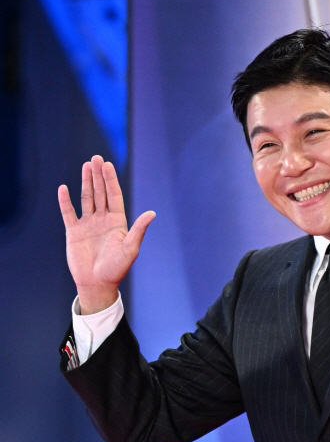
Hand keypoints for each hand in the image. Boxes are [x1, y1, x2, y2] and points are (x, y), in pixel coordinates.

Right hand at [58, 155, 155, 312]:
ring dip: (86, 182)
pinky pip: (69, 213)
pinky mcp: (74, 232)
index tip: (107, 164)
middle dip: (98, 175)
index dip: (110, 180)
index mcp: (118, 223)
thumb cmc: (117, 269)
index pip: (114, 196)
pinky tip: (64, 188)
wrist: (97, 284)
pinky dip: (65, 201)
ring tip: (86, 166)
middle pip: (101, 193)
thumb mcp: (130, 248)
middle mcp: (103, 221)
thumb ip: (139, 229)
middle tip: (96, 158)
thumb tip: (152, 213)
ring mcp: (88, 225)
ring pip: (87, 198)